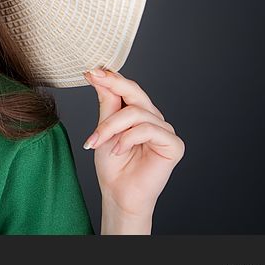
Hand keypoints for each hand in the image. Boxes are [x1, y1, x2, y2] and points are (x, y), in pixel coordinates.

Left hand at [82, 69, 184, 218]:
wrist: (118, 193)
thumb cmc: (112, 164)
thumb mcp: (104, 128)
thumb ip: (107, 103)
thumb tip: (100, 76)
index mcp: (139, 113)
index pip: (128, 89)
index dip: (111, 78)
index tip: (91, 72)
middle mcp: (154, 118)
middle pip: (135, 93)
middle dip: (112, 86)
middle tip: (94, 79)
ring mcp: (165, 131)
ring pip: (136, 113)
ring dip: (111, 127)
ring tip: (98, 142)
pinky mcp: (173, 144)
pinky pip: (148, 130)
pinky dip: (127, 139)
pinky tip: (118, 150)